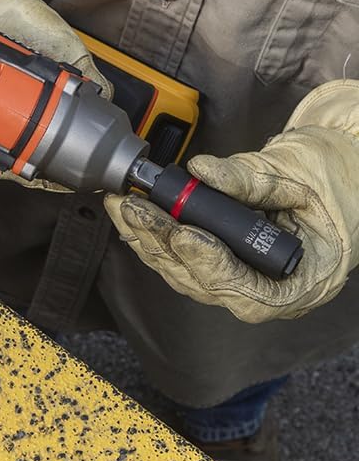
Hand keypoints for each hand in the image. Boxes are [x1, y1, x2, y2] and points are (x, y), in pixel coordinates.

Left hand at [104, 81, 358, 322]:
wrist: (343, 169)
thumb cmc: (335, 175)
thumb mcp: (302, 172)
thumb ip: (253, 178)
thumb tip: (203, 171)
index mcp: (304, 280)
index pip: (245, 289)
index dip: (209, 264)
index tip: (181, 234)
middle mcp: (269, 291)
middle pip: (203, 283)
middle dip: (161, 245)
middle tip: (133, 211)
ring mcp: (244, 281)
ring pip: (185, 274)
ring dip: (148, 241)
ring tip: (123, 208)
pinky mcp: (224, 264)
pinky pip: (183, 260)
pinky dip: (156, 237)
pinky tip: (133, 215)